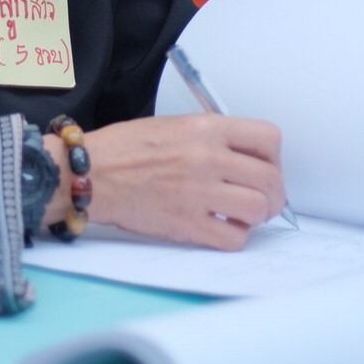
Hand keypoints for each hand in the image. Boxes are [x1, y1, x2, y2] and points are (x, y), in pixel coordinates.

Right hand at [45, 114, 285, 249]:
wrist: (90, 173)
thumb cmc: (125, 148)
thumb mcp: (175, 125)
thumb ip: (213, 137)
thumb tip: (245, 158)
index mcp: (206, 128)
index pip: (268, 139)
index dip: (273, 157)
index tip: (264, 167)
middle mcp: (207, 157)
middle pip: (270, 179)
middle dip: (273, 194)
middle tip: (261, 199)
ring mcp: (198, 191)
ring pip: (258, 210)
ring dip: (255, 216)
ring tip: (239, 215)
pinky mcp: (186, 223)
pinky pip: (233, 238)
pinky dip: (234, 237)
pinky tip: (220, 228)